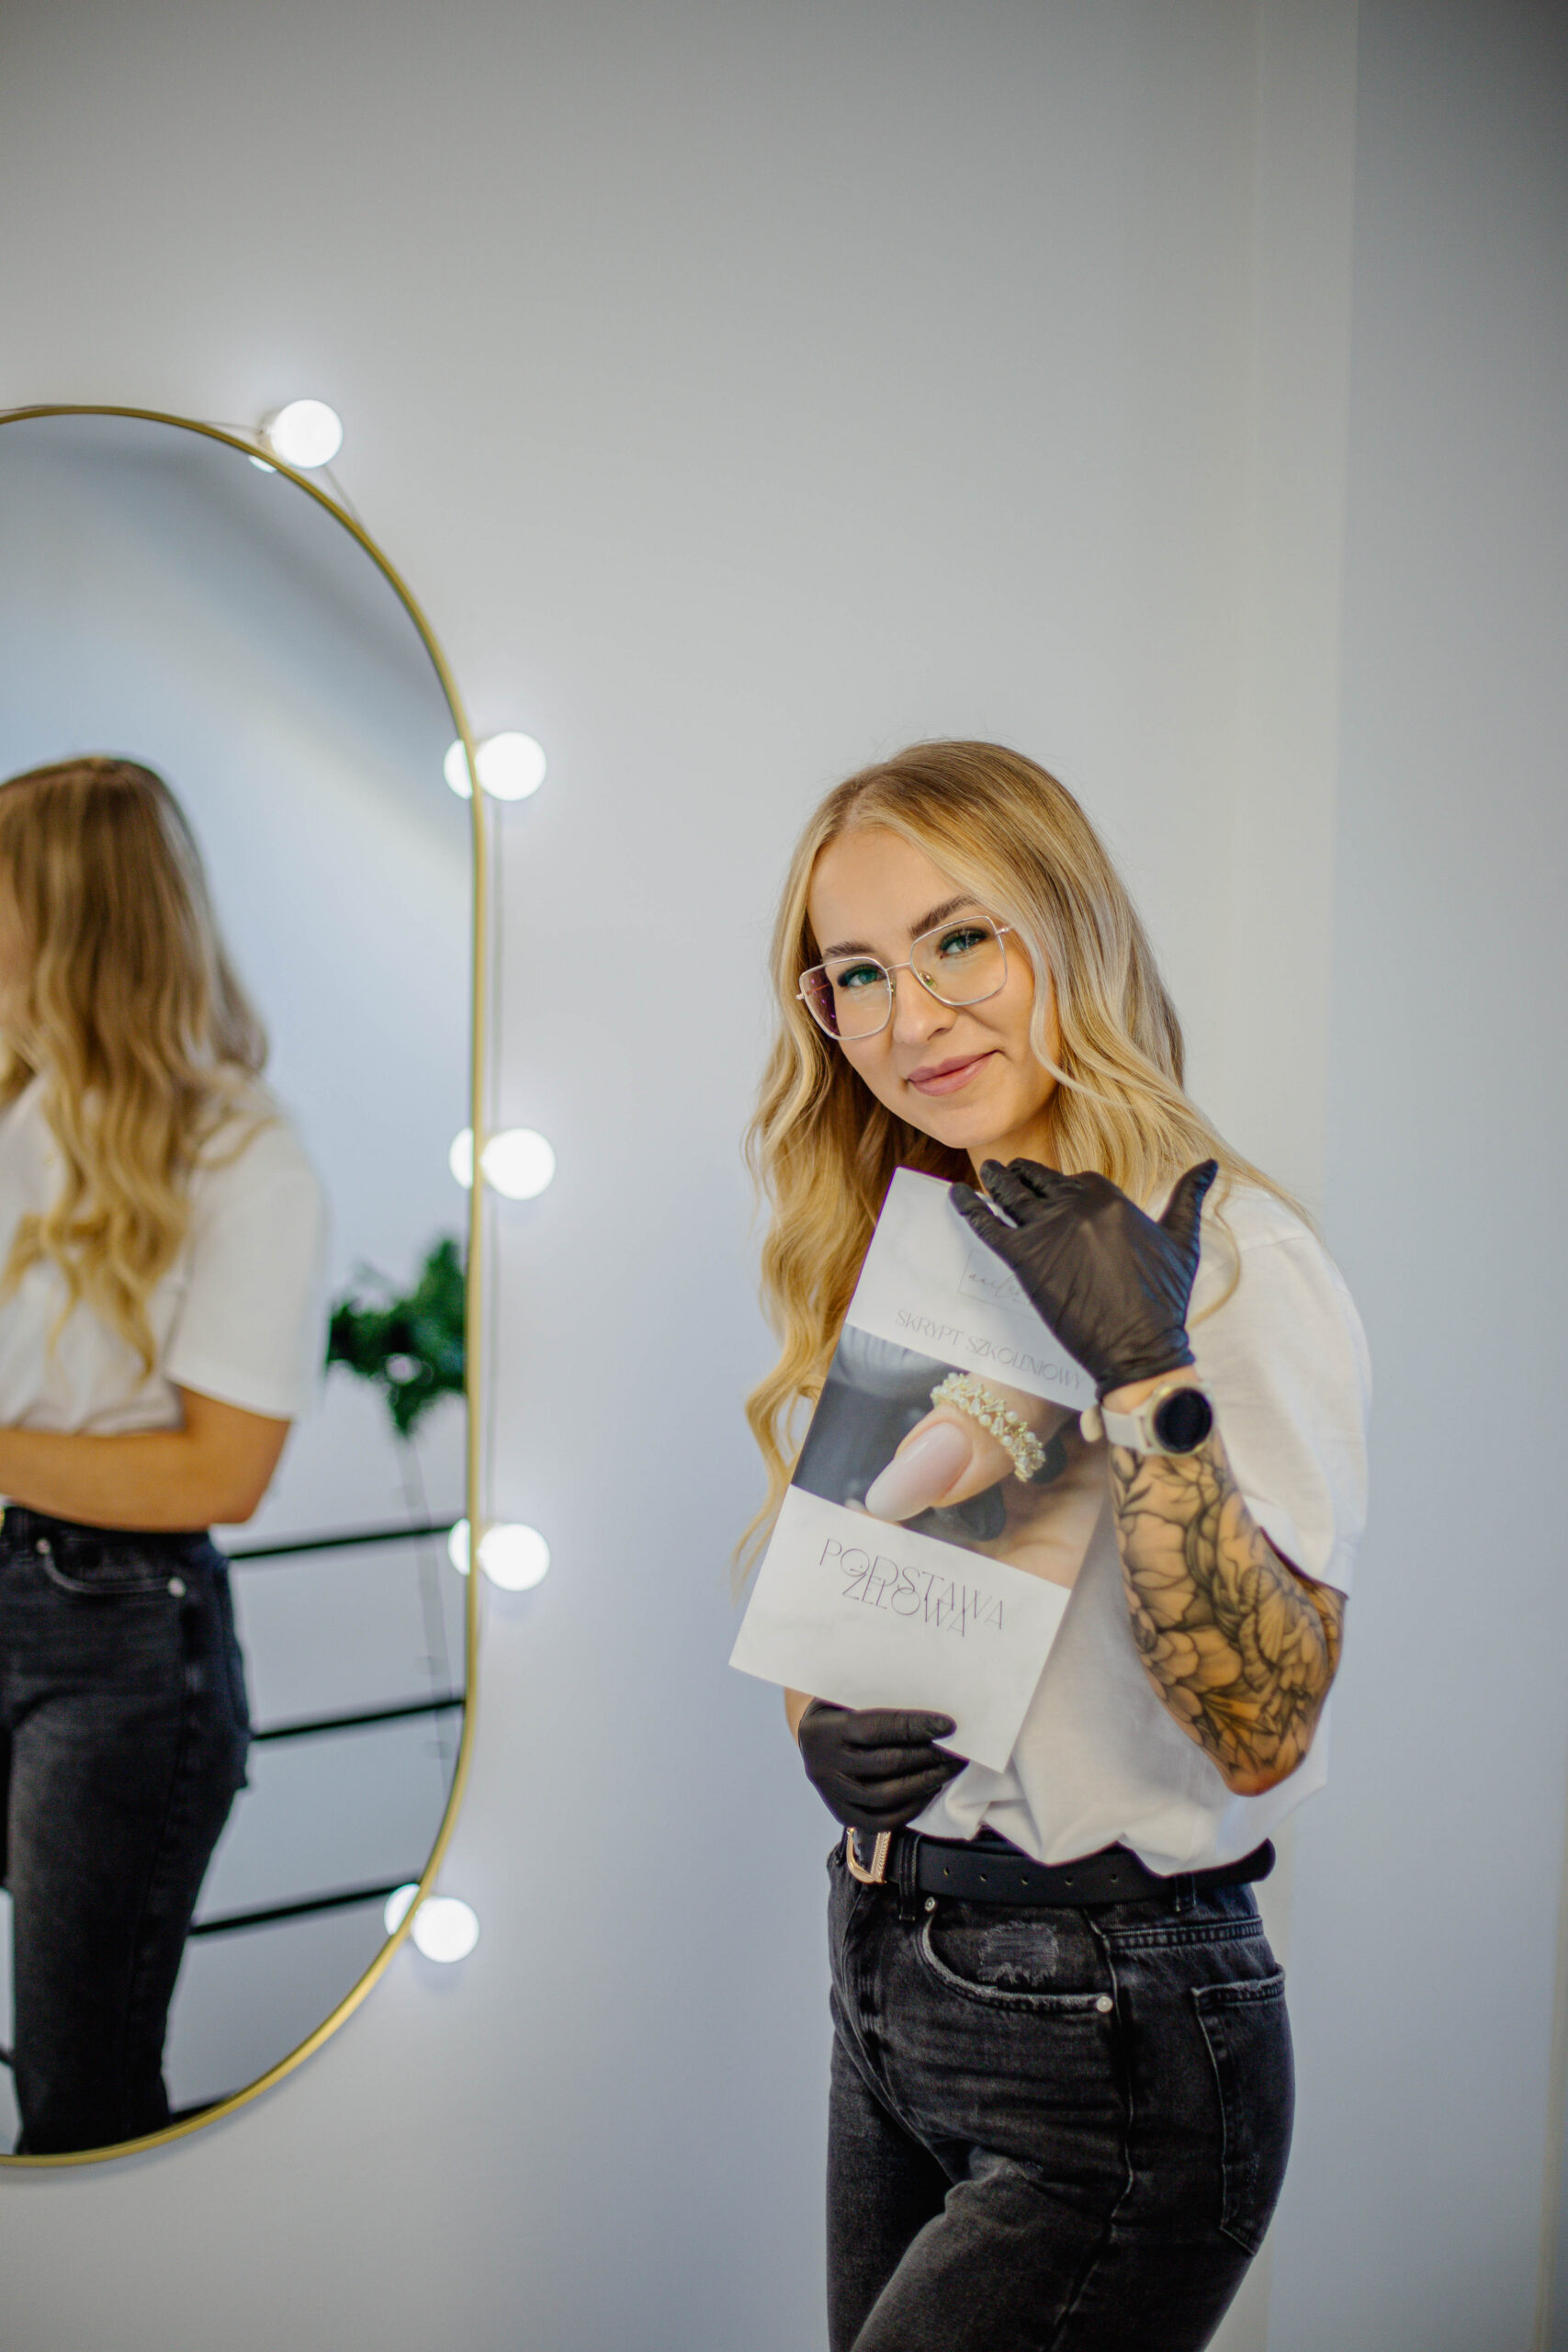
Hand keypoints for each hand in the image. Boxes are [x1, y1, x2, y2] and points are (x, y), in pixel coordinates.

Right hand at [797, 1701, 964, 1830]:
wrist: (812, 1736)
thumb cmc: (840, 1708)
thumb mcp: (850, 1696)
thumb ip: (882, 1702)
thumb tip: (930, 1715)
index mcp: (824, 1730)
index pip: (876, 1729)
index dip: (914, 1727)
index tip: (948, 1726)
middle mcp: (823, 1765)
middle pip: (885, 1764)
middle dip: (928, 1757)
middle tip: (957, 1751)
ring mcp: (831, 1793)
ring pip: (885, 1797)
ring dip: (924, 1783)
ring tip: (948, 1769)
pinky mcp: (841, 1814)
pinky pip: (881, 1821)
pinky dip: (910, 1808)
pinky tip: (929, 1790)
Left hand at [951, 1158, 1216, 1399]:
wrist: (1141, 1348)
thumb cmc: (1164, 1301)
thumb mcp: (1182, 1241)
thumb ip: (1189, 1197)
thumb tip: (1211, 1164)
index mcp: (1110, 1198)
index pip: (1075, 1179)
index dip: (1061, 1185)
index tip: (1049, 1185)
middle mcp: (1077, 1206)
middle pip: (1039, 1181)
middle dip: (1022, 1175)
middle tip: (1006, 1171)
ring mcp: (1048, 1231)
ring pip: (1012, 1195)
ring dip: (996, 1180)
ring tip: (987, 1173)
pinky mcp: (1024, 1260)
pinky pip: (988, 1224)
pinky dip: (969, 1207)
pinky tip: (956, 1196)